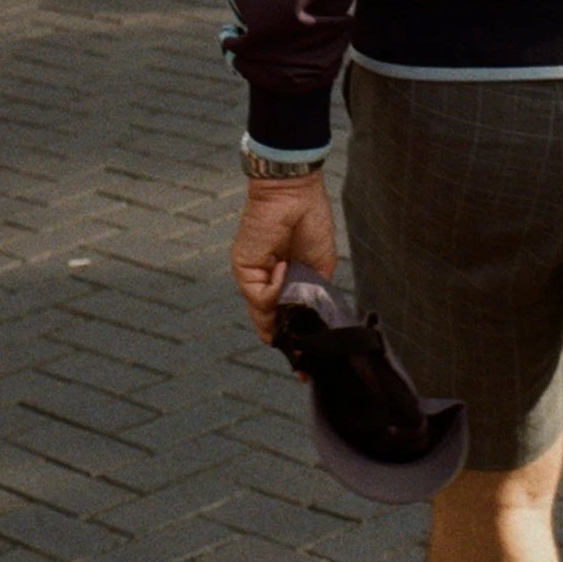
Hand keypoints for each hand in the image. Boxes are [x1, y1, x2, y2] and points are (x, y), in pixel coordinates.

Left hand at [231, 172, 336, 342]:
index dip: (294, 342)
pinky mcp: (244, 269)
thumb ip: (311, 297)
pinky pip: (259, 295)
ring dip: (283, 315)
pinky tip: (287, 269)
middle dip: (286, 341)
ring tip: (299, 302)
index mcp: (284, 282)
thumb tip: (306, 325)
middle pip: (270, 325)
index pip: (283, 320)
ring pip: (263, 316)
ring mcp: (253, 278)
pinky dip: (275, 288)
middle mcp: (266, 283)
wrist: (295, 192)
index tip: (306, 369)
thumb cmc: (310, 222)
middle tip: (302, 358)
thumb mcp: (318, 269)